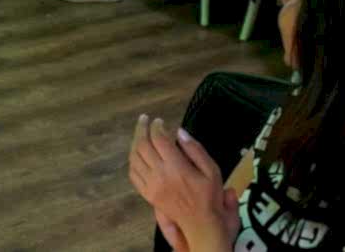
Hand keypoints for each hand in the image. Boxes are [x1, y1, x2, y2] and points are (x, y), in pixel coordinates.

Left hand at [128, 116, 238, 251]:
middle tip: (144, 120)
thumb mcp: (212, 171)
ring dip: (135, 143)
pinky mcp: (147, 194)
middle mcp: (159, 174)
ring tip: (140, 134)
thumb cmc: (209, 196)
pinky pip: (133, 174)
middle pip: (142, 145)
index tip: (159, 121)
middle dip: (141, 129)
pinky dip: (132, 160)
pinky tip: (137, 154)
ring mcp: (150, 185)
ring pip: (134, 158)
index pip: (159, 139)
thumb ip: (195, 150)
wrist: (201, 223)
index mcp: (176, 167)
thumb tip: (179, 131)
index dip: (156, 127)